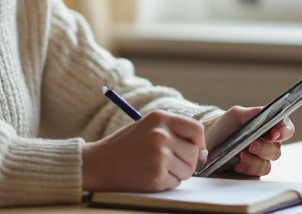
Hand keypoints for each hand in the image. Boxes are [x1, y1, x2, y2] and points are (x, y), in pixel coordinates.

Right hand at [81, 110, 206, 192]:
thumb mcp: (147, 126)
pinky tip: (149, 175)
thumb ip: (174, 131)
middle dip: (186, 162)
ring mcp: (159, 156)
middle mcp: (161, 135)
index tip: (195, 150)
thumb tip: (203, 151)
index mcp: (160, 118)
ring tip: (155, 167)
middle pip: (194, 153)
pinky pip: (175, 183)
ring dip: (176, 173)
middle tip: (166, 162)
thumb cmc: (124, 146)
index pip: (196, 129)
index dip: (199, 142)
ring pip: (188, 170)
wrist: (98, 163)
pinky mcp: (156, 176)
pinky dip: (166, 183)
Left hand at [204, 106, 295, 176]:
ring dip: (255, 160)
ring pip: (268, 163)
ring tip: (241, 155)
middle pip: (277, 149)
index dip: (285, 131)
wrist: (207, 141)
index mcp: (268, 126)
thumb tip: (268, 113)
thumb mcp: (237, 114)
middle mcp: (267, 143)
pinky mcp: (252, 171)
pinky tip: (238, 165)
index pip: (286, 128)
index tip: (275, 135)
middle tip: (251, 145)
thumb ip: (254, 113)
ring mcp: (260, 158)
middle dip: (264, 148)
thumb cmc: (224, 125)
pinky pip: (258, 173)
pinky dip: (249, 169)